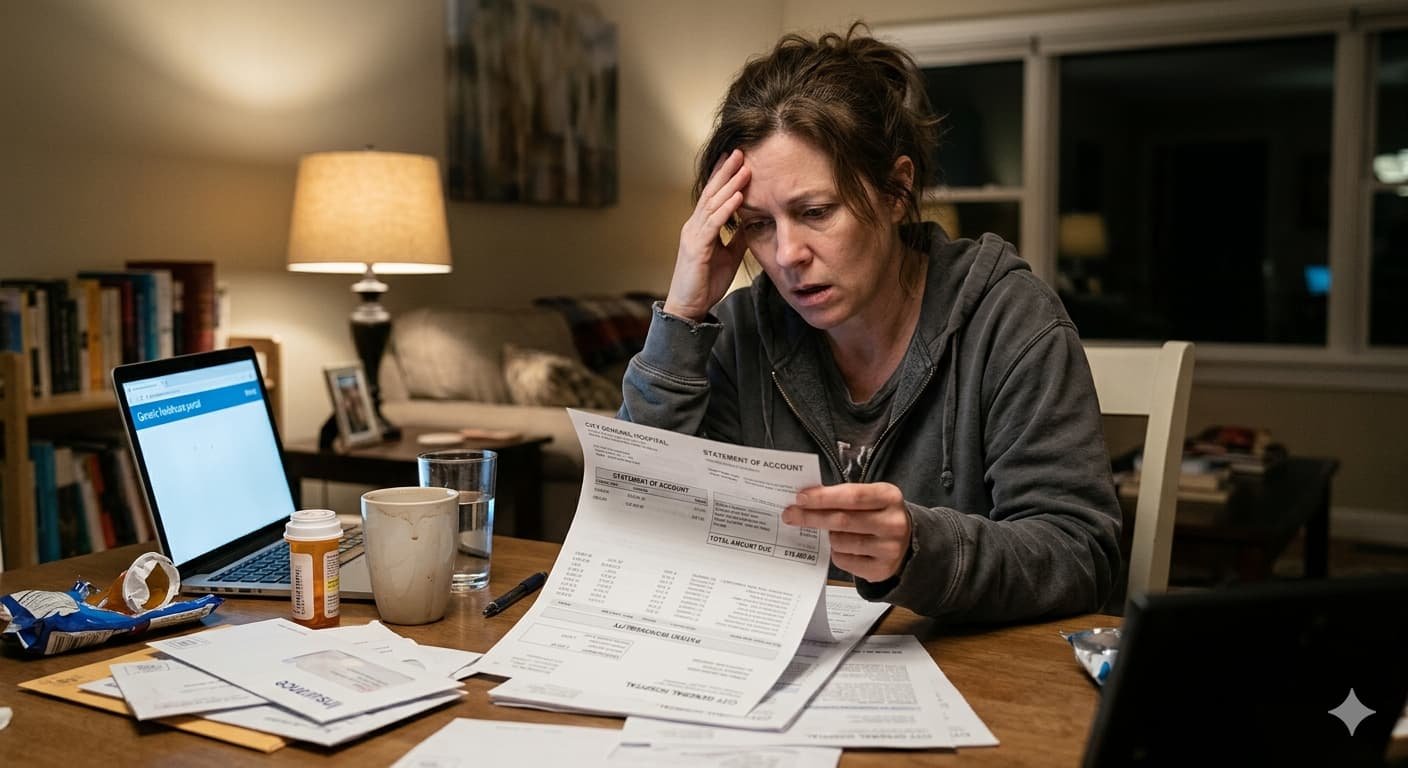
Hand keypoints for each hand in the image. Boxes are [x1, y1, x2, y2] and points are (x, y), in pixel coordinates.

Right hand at [663, 149, 750, 320]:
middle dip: (726, 171)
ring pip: (713, 204)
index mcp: (701, 227)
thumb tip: (752, 223)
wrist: (689, 308)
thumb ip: (737, 238)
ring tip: (744, 167)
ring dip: (729, 184)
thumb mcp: (728, 256)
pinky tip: (738, 197)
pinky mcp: (696, 249)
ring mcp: (693, 236)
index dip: (724, 176)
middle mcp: (694, 227)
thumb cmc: (706, 283)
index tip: (736, 159)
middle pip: (711, 193)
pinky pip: (713, 224)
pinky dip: (726, 209)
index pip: (713, 196)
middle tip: (739, 151)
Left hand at [782, 483, 911, 582]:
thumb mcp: (871, 498)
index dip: (824, 497)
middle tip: (790, 514)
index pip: (852, 496)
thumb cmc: (879, 515)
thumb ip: (844, 496)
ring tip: (831, 532)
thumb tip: (805, 499)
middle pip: (843, 520)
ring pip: (841, 542)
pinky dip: (836, 552)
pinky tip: (842, 547)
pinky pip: (844, 560)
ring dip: (828, 537)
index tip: (801, 498)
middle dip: (812, 517)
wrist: (908, 543)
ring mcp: (889, 549)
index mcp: (890, 497)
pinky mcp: (881, 569)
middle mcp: (893, 523)